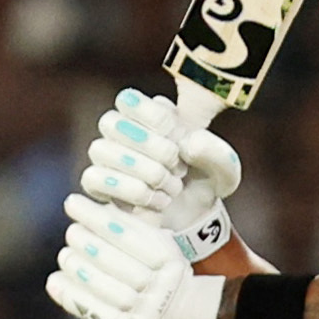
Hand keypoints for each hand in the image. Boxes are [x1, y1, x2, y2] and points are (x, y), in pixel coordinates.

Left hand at [47, 194, 226, 318]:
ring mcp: (149, 308)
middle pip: (112, 261)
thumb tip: (88, 208)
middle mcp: (162, 282)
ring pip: (104, 288)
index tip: (72, 203)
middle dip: (85, 243)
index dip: (94, 218)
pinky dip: (73, 297)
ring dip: (77, 268)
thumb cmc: (157, 266)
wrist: (180, 307)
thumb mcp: (153, 240)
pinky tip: (54, 282)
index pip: (124, 234)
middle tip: (71, 232)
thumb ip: (126, 226)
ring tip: (64, 255)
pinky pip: (99, 315)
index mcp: (166, 256)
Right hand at [79, 87, 242, 259]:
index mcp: (150, 113)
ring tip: (173, 187)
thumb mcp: (224, 169)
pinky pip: (94, 179)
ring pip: (100, 150)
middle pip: (109, 121)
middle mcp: (121, 131)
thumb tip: (188, 145)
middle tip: (179, 166)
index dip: (154, 118)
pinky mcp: (98, 185)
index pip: (129, 99)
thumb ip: (215, 152)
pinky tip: (159, 201)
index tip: (180, 137)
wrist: (196, 218)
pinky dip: (132, 191)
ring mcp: (106, 157)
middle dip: (149, 145)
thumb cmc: (205, 182)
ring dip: (143, 170)